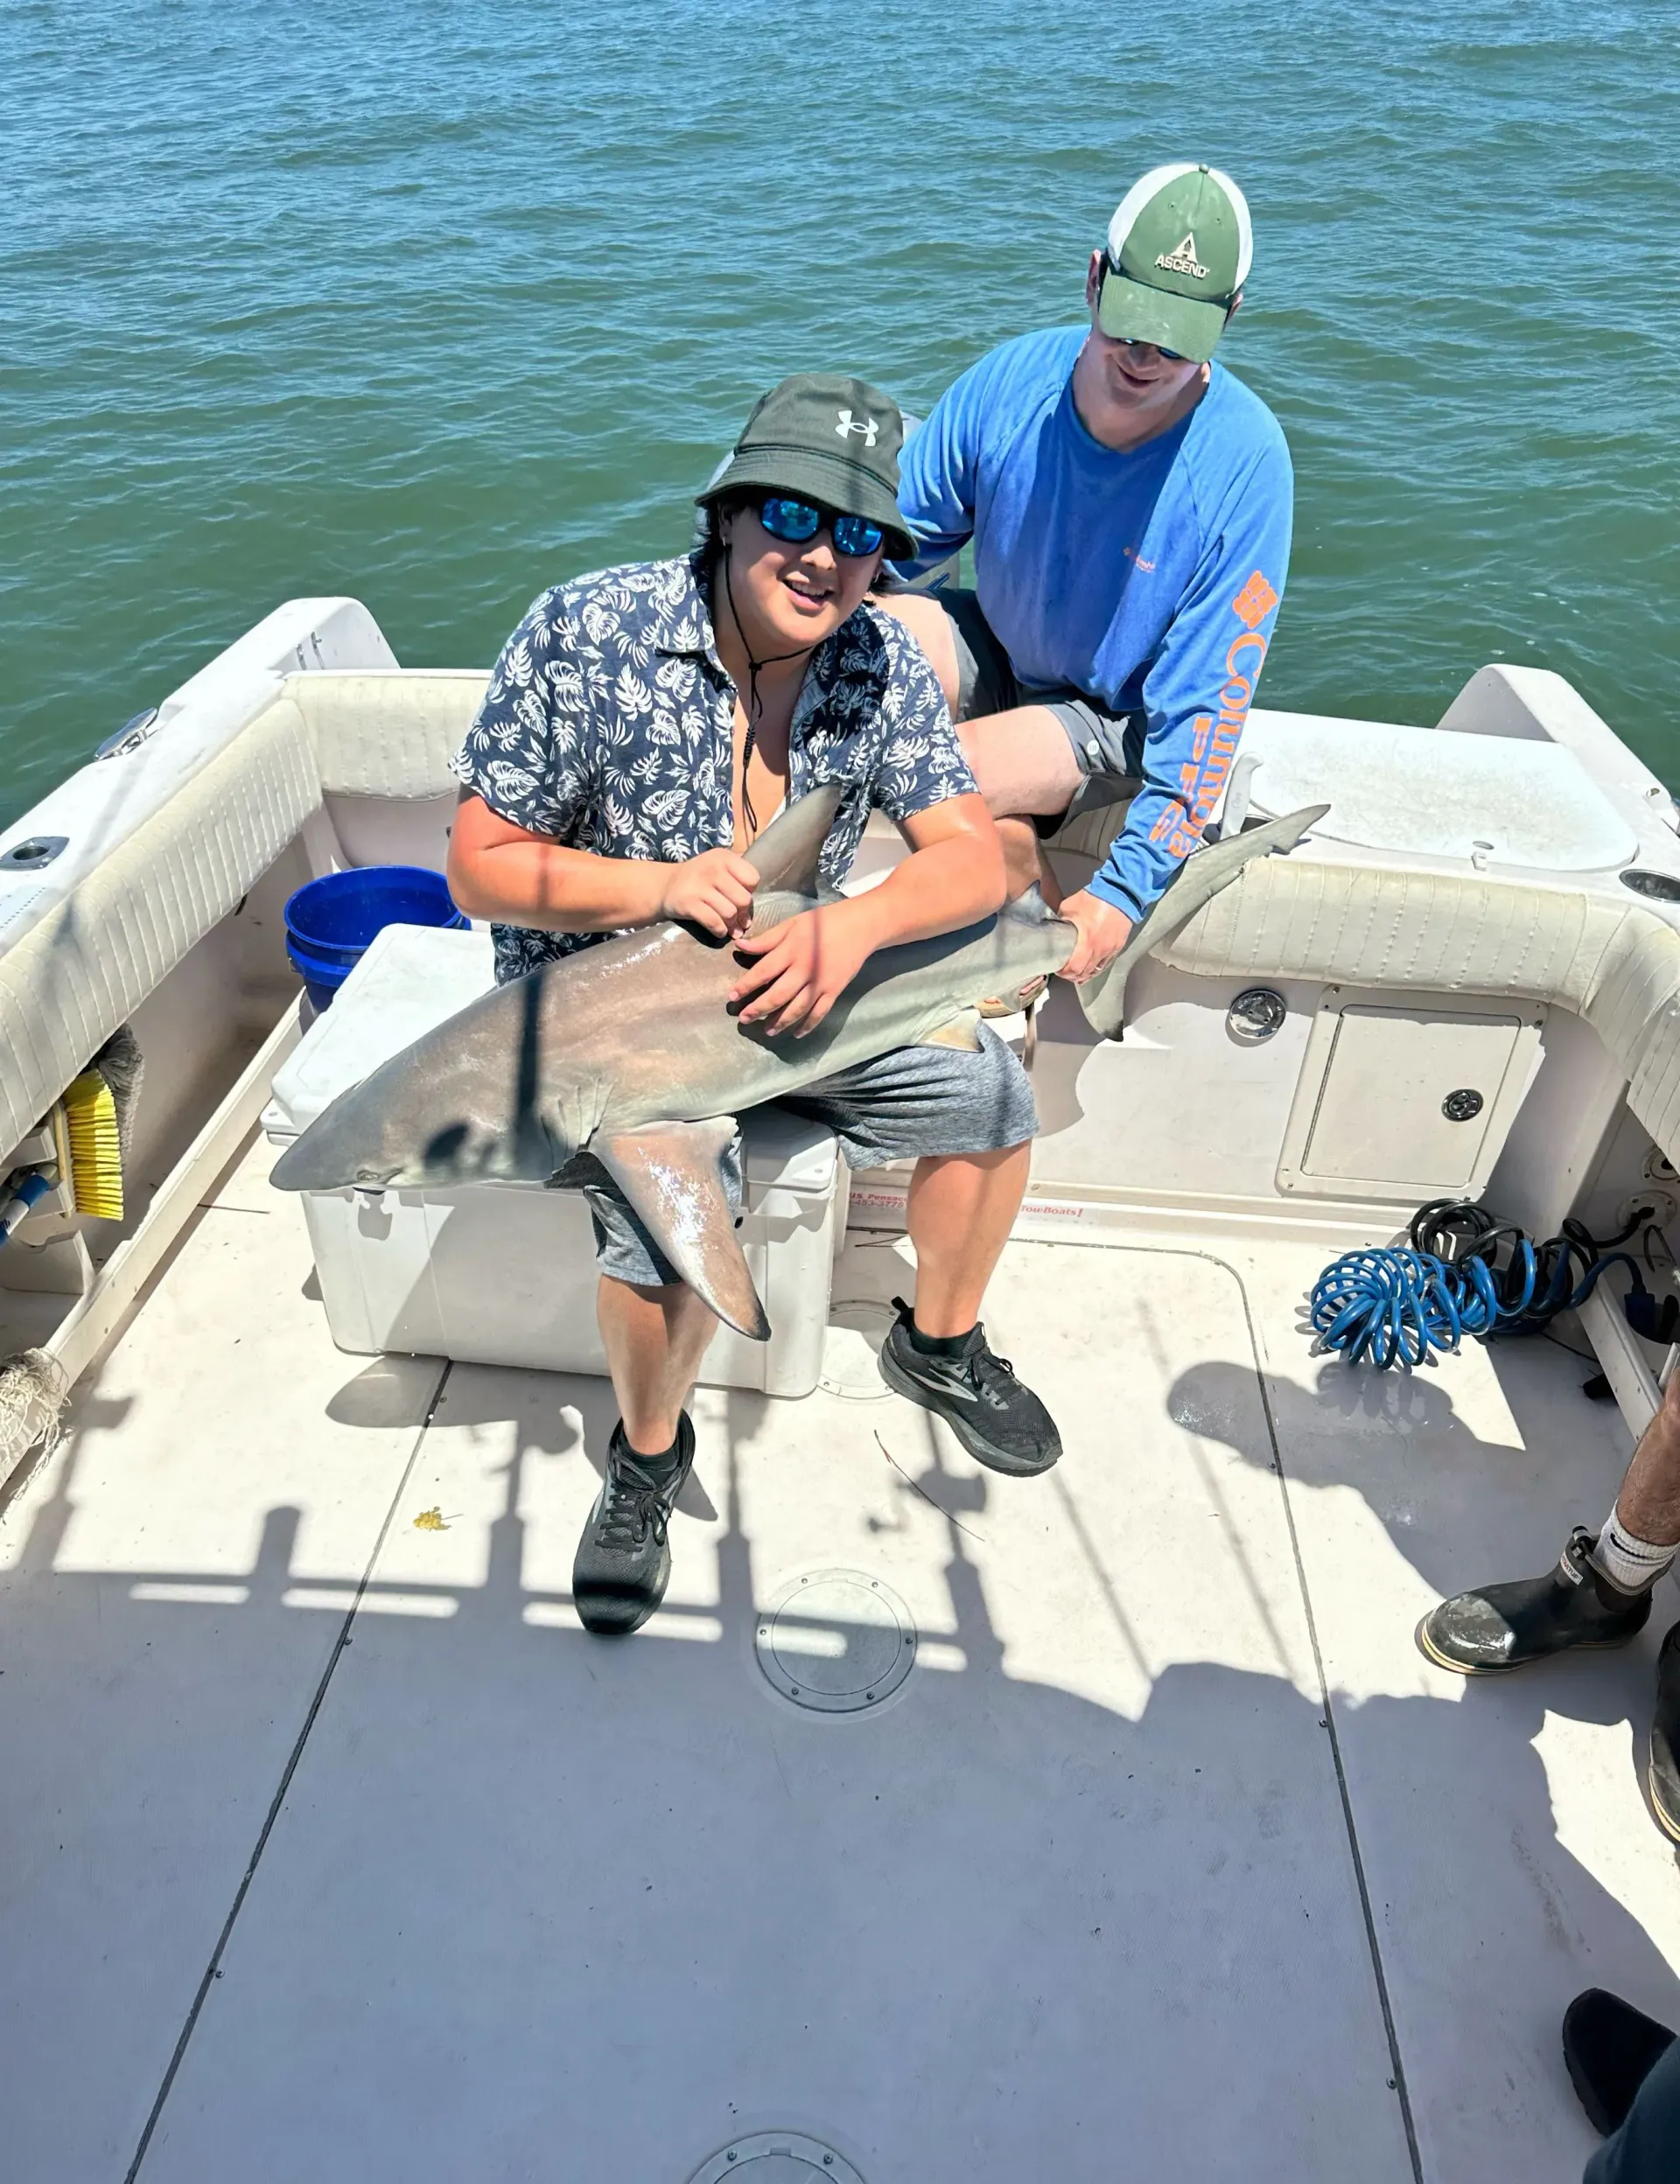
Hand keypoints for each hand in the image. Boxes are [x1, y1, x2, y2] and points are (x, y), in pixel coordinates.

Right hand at [658, 847, 759, 939]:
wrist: (665, 886)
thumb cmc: (700, 879)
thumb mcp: (719, 866)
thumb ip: (739, 876)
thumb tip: (754, 904)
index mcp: (724, 857)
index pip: (752, 879)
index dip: (750, 892)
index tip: (741, 898)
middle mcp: (712, 868)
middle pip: (743, 899)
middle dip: (743, 914)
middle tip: (739, 920)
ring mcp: (698, 885)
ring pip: (730, 913)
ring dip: (732, 925)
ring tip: (731, 928)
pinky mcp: (688, 903)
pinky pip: (714, 922)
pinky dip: (720, 931)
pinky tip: (719, 931)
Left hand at [728, 902, 874, 1035]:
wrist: (860, 926)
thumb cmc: (823, 921)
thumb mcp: (792, 924)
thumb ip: (767, 939)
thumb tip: (740, 946)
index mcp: (792, 950)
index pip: (763, 972)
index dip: (746, 986)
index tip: (732, 997)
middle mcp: (805, 969)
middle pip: (777, 995)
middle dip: (758, 1009)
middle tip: (744, 1019)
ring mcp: (821, 983)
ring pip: (797, 1008)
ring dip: (780, 1022)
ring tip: (767, 1030)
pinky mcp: (835, 991)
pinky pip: (820, 1013)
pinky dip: (808, 1025)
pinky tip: (797, 1033)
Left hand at [1056, 888, 1132, 981]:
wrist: (1119, 893)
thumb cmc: (1093, 899)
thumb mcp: (1068, 907)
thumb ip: (1060, 921)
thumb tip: (1051, 929)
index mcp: (1086, 942)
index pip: (1073, 968)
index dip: (1063, 972)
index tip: (1056, 968)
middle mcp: (1098, 950)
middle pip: (1083, 973)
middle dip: (1071, 975)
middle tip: (1063, 971)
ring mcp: (1109, 950)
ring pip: (1095, 971)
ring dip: (1084, 974)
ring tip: (1075, 972)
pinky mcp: (1117, 947)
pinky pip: (1105, 964)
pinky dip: (1095, 969)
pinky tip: (1090, 969)